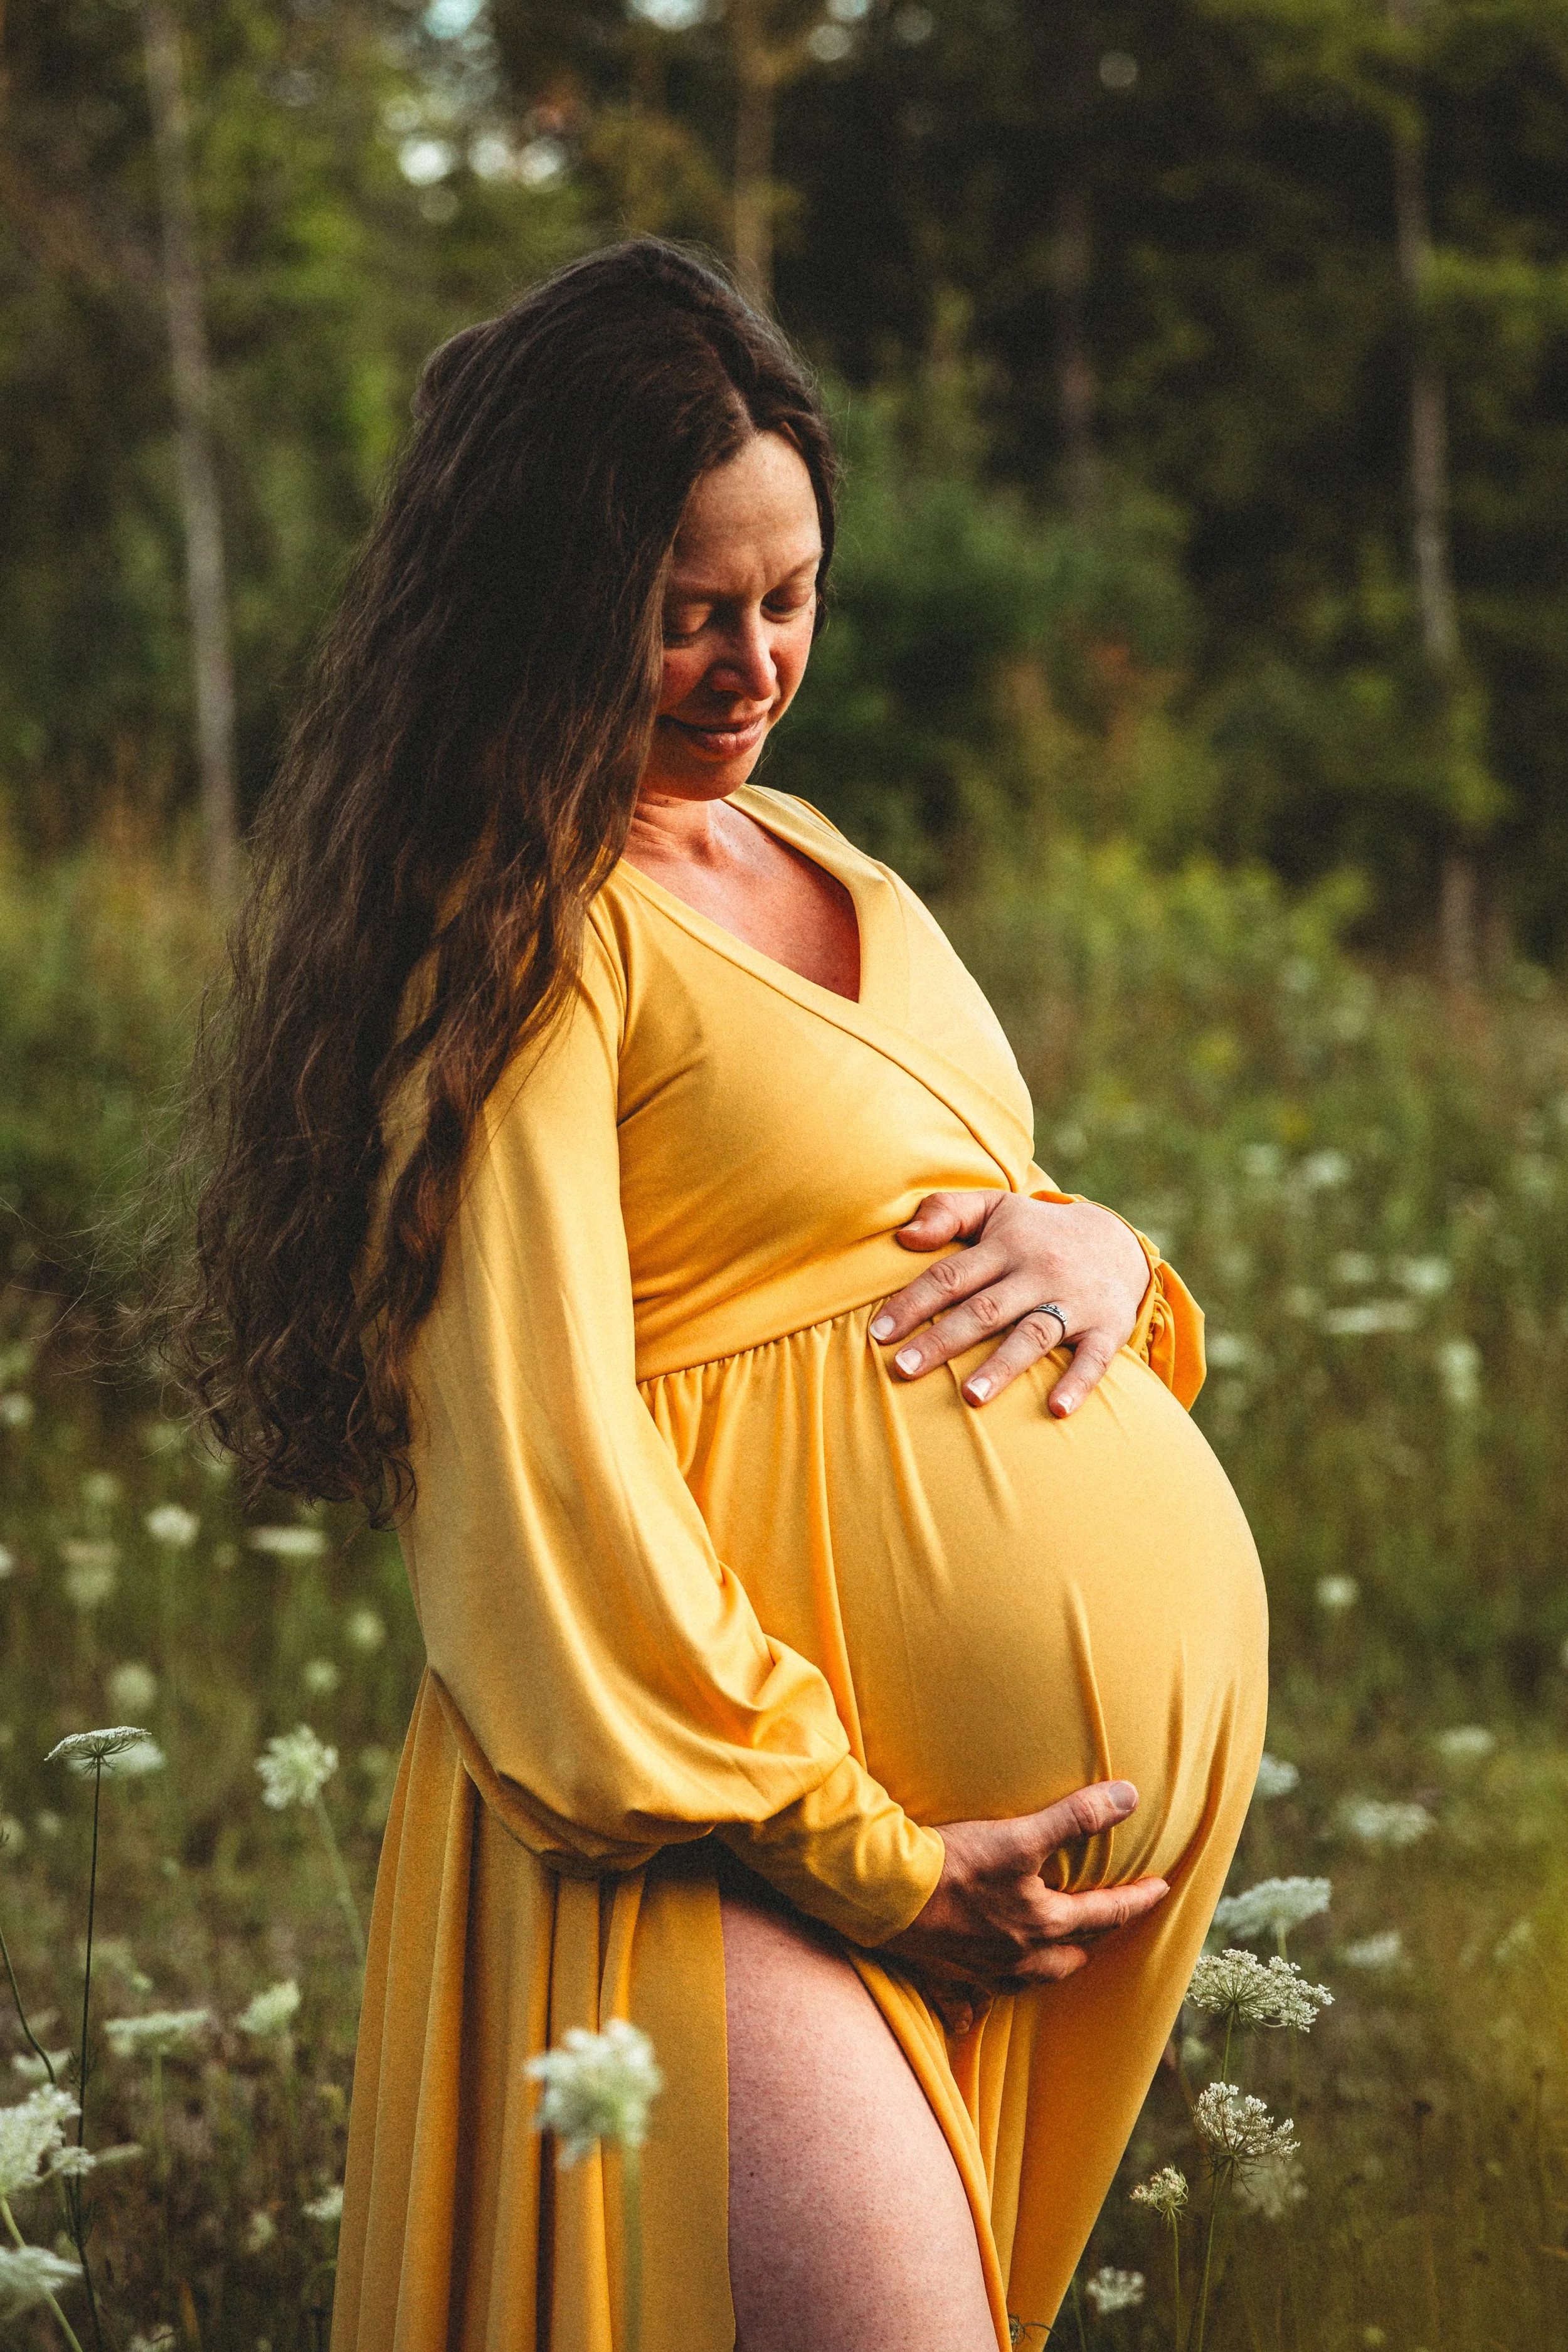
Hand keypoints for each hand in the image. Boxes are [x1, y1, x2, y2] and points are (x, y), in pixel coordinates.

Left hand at [869, 1190, 1150, 1416]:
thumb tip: (903, 1236)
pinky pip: (1094, 1358)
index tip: (878, 1333)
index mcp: (1007, 1245)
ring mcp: (1074, 1302)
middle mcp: (1039, 1272)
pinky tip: (1056, 1408)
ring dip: (1003, 1367)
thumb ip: (947, 1212)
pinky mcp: (1107, 1328)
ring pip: (1034, 1335)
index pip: (951, 1275)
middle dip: (943, 1340)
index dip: (913, 1303)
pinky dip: (1077, 1384)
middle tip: (904, 1370)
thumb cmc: (1037, 1232)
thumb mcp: (996, 1208)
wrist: (1119, 1244)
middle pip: (985, 1310)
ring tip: (971, 1397)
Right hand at [878, 1782, 1168, 2036]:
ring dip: (1060, 1959)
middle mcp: (1022, 1954)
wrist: (889, 1894)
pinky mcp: (956, 1969)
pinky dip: (1013, 1977)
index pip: (1106, 1913)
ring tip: (1066, 1944)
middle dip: (1099, 1935)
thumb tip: (1130, 1797)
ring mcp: (988, 1967)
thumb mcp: (1020, 1835)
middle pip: (1076, 1951)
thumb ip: (1076, 1817)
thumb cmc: (955, 1864)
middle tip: (1113, 1917)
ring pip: (1040, 1973)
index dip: (1137, 1900)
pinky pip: (997, 1986)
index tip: (1161, 1890)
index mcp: (1043, 1924)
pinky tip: (1005, 1968)